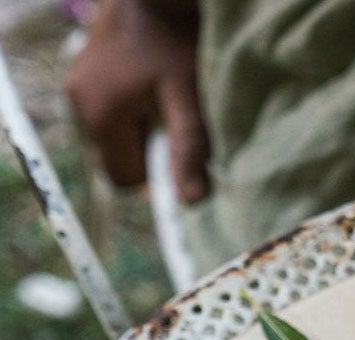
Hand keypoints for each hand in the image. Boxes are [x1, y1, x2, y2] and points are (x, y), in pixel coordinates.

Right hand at [67, 0, 207, 204]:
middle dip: (148, 152)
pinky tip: (149, 88)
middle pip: (118, 159)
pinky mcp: (84, 76)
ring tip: (162, 100)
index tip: (177, 152)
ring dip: (142, 132)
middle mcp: (80, 104)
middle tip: (173, 121)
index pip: (123, 180)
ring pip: (115, 138)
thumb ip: (189, 148)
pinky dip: (132, 113)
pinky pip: (110, 115)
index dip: (155, 177)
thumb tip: (191, 201)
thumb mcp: (187, 96)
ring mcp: (78, 88)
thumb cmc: (173, 38)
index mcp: (100, 115)